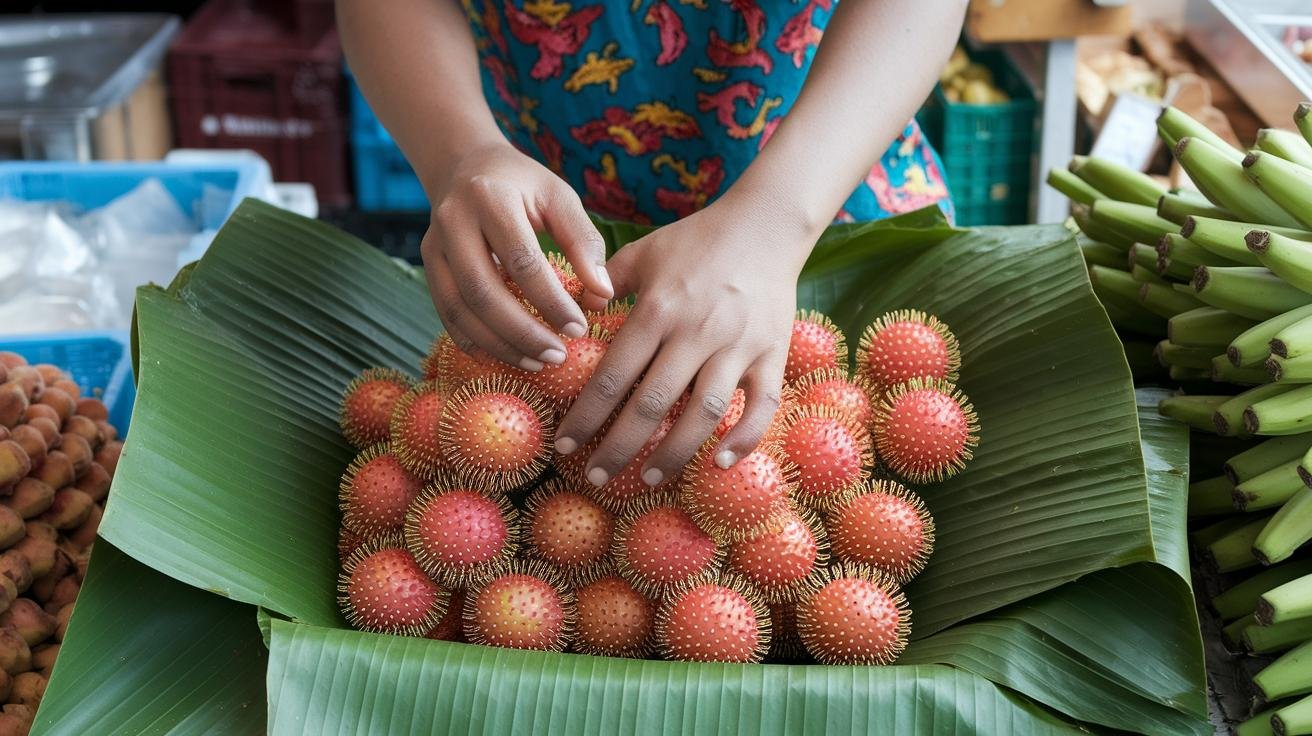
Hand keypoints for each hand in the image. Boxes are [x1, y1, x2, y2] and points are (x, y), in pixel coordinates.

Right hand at [420, 142, 613, 371]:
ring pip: (459, 309)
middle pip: (482, 291)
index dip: (550, 300)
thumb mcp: (559, 197)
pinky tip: (506, 356)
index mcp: (490, 198)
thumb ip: (584, 242)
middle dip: (521, 331)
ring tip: (536, 363)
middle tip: (557, 356)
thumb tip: (603, 295)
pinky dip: (475, 342)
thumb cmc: (523, 184)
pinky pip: (446, 314)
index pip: (522, 260)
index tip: (579, 328)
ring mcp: (433, 246)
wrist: (466, 166)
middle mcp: (453, 222)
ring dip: (498, 344)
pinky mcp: (427, 266)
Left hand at [555, 199, 815, 486]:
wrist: (766, 224)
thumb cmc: (697, 240)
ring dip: (673, 453)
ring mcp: (738, 347)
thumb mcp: (644, 251)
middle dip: (619, 448)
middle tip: (596, 478)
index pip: (613, 376)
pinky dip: (745, 438)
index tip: (565, 445)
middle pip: (652, 405)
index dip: (586, 417)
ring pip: (704, 414)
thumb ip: (605, 282)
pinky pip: (762, 406)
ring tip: (648, 478)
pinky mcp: (772, 354)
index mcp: (657, 309)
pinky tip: (720, 463)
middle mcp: (696, 332)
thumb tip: (572, 313)